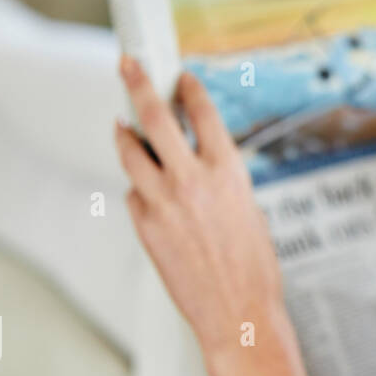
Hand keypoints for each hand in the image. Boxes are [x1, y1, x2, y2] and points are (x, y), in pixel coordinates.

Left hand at [115, 55, 287, 357]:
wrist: (238, 310)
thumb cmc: (252, 264)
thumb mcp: (246, 205)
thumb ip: (217, 177)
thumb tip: (191, 158)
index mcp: (228, 169)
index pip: (202, 111)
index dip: (187, 88)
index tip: (179, 76)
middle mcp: (192, 177)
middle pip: (155, 115)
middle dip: (138, 83)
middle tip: (128, 64)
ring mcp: (162, 200)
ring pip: (131, 151)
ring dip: (125, 134)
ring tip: (122, 124)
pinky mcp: (144, 225)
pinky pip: (134, 194)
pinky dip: (139, 188)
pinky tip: (147, 191)